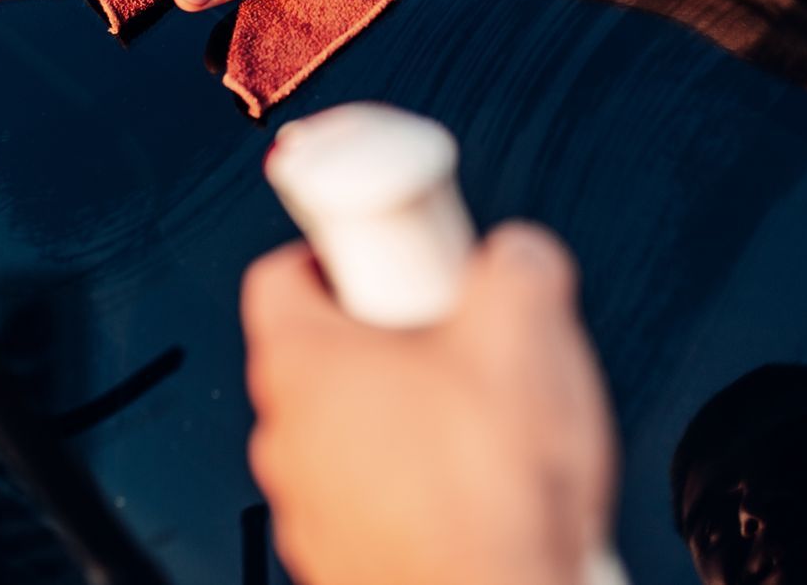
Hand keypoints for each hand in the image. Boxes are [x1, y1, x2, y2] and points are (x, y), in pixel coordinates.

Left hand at [242, 224, 615, 584]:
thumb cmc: (484, 500)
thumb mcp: (525, 334)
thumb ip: (517, 265)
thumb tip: (518, 256)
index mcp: (303, 362)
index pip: (280, 274)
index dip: (336, 252)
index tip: (382, 254)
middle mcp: (288, 435)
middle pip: (321, 353)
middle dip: (386, 337)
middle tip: (446, 336)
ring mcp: (310, 505)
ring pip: (346, 431)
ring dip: (400, 418)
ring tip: (473, 422)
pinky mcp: (341, 557)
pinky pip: (369, 498)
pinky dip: (411, 486)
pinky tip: (473, 489)